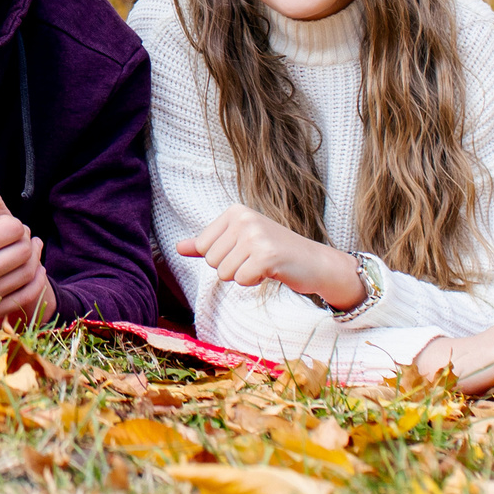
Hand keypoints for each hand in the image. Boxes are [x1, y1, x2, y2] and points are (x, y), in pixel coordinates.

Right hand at [0, 165, 52, 323]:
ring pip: (28, 272)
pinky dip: (34, 281)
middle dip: (24, 239)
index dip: (13, 222)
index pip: (12, 229)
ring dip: (32, 257)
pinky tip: (31, 269)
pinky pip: (25, 295)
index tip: (5, 223)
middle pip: (23, 250)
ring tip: (26, 248)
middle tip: (17, 236)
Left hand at [177, 204, 365, 308]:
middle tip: (256, 259)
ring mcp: (256, 235)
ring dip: (244, 276)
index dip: (221, 257)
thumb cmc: (275, 252)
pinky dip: (254, 282)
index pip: (202, 247)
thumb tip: (178, 248)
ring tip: (263, 264)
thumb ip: (208, 244)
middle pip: (212, 261)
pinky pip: (241, 280)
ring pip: (225, 273)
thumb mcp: (238, 242)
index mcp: (234, 212)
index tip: (244, 251)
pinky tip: (271, 271)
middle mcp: (243, 218)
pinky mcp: (267, 255)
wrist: (316, 262)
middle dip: (232, 268)